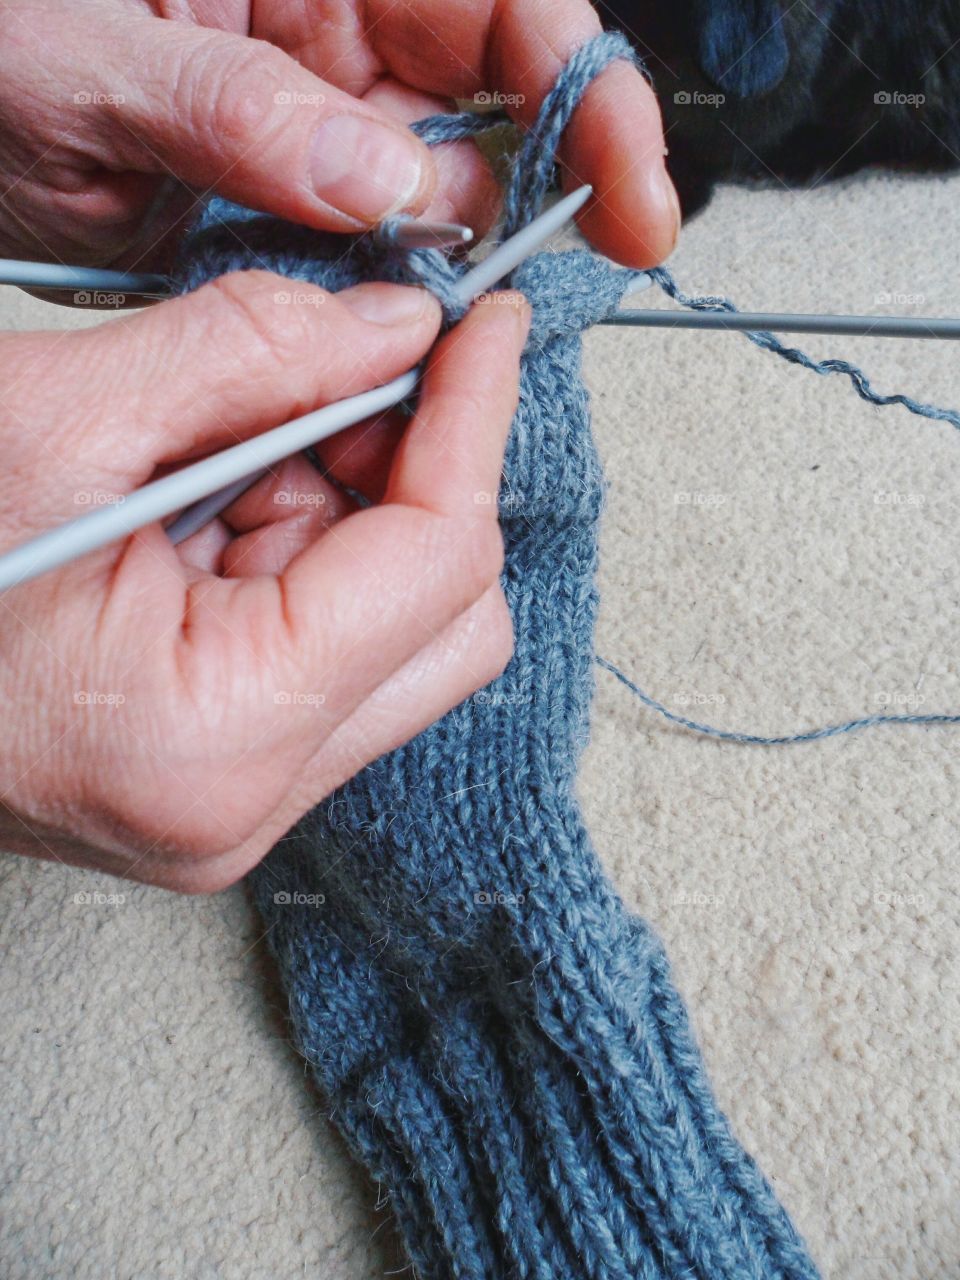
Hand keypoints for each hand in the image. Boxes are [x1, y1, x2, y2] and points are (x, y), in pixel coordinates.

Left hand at [0, 0, 677, 271]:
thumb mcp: (87, 64)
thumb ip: (241, 111)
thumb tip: (388, 183)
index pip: (499, 10)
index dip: (584, 90)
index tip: (627, 190)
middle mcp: (332, 50)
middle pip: (501, 110)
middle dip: (549, 194)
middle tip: (556, 274)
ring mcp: (320, 143)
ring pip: (446, 205)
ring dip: (458, 270)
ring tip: (428, 320)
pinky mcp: (296, 220)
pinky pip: (380, 265)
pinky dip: (395, 309)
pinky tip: (386, 335)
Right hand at [0, 275, 529, 890]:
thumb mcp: (49, 421)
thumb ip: (250, 358)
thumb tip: (394, 329)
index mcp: (213, 737)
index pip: (440, 566)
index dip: (475, 428)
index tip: (485, 335)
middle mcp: (243, 805)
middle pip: (447, 621)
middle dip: (416, 479)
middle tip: (340, 379)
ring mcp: (233, 807)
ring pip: (400, 639)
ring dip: (349, 518)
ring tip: (222, 453)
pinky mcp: (216, 783)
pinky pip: (329, 658)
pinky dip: (302, 560)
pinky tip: (209, 508)